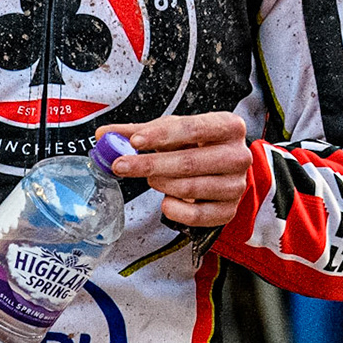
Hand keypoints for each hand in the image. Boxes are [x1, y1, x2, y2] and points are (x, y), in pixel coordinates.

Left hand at [104, 112, 253, 227]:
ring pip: (189, 188)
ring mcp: (236, 185)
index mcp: (229, 126)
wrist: (227, 170)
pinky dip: (173, 209)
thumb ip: (141, 132)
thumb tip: (104, 134)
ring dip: (161, 184)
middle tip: (122, 165)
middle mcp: (238, 155)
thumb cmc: (200, 146)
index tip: (135, 141)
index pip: (193, 128)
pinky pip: (195, 216)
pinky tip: (167, 200)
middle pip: (190, 162)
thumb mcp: (176, 131)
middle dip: (150, 164)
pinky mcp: (229, 210)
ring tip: (152, 178)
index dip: (162, 135)